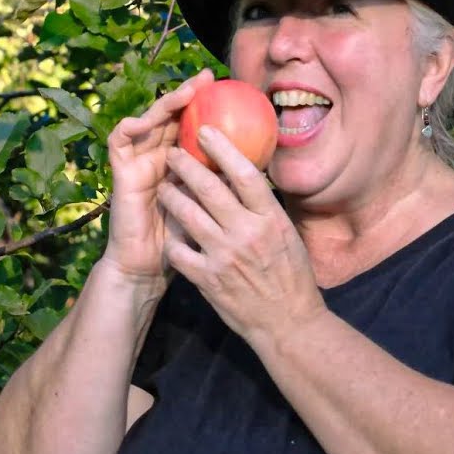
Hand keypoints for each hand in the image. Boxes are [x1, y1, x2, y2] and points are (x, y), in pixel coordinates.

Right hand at [100, 68, 215, 286]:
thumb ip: (224, 182)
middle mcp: (160, 155)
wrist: (150, 266)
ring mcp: (140, 161)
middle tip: (207, 78)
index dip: (208, 104)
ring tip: (184, 93)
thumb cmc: (186, 240)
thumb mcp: (212, 206)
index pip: (194, 124)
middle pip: (172, 115)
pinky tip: (143, 120)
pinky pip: (119, 141)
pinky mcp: (121, 171)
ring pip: (148, 120)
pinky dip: (130, 126)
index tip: (230, 88)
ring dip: (164, 103)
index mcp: (183, 162)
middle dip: (188, 93)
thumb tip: (260, 162)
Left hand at [158, 126, 326, 342]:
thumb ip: (264, 208)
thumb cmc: (290, 275)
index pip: (244, 174)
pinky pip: (179, 250)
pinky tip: (168, 231)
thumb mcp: (286, 234)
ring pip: (187, 214)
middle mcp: (246, 233)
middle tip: (172, 152)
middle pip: (209, 188)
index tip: (204, 130)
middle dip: (186, 165)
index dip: (222, 148)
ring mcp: (224, 256)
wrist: (287, 323)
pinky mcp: (207, 279)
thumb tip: (246, 176)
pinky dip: (171, 238)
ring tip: (163, 186)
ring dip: (171, 195)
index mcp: (270, 219)